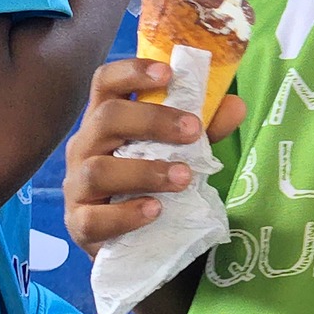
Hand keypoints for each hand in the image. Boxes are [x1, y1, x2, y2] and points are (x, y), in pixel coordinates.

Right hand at [63, 58, 246, 257]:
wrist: (135, 241)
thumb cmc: (152, 183)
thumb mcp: (181, 151)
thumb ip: (206, 129)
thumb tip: (235, 105)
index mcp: (106, 119)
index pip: (106, 82)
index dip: (132, 72)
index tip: (168, 72)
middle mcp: (85, 146)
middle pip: (106, 119)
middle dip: (151, 120)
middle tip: (192, 131)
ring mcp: (77, 186)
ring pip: (98, 170)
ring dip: (145, 171)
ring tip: (184, 177)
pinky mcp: (79, 225)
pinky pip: (94, 219)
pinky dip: (126, 214)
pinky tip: (155, 210)